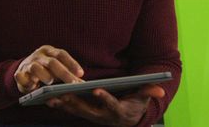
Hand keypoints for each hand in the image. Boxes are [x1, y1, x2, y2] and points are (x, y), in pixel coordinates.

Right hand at [14, 45, 83, 93]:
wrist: (23, 71)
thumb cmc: (45, 70)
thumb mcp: (56, 70)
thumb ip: (67, 74)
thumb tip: (82, 84)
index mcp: (49, 51)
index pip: (62, 54)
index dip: (72, 63)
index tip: (81, 73)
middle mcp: (38, 55)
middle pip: (52, 62)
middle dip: (63, 73)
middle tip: (73, 84)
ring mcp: (27, 64)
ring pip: (35, 67)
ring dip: (44, 74)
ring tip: (50, 82)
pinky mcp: (18, 73)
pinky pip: (21, 76)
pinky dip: (26, 81)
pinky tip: (32, 87)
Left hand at [46, 84, 164, 126]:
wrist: (128, 120)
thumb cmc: (135, 105)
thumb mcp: (143, 98)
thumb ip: (149, 92)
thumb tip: (160, 88)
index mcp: (117, 111)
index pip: (111, 105)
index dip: (105, 98)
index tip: (97, 90)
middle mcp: (103, 116)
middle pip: (87, 110)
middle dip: (75, 102)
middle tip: (63, 93)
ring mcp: (92, 116)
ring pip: (76, 111)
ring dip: (63, 104)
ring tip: (51, 96)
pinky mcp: (84, 113)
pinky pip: (71, 109)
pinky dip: (60, 104)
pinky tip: (48, 98)